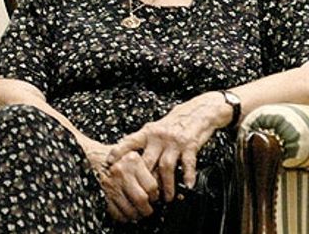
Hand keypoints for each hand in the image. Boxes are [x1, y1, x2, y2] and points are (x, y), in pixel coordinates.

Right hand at [85, 143, 158, 222]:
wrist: (95, 157)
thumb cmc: (120, 158)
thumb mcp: (136, 155)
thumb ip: (149, 167)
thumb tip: (164, 185)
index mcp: (133, 160)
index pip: (151, 185)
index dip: (155, 195)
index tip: (155, 197)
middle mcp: (122, 171)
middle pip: (141, 199)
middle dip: (147, 209)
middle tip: (149, 209)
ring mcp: (111, 184)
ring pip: (129, 209)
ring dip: (136, 215)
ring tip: (139, 212)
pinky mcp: (102, 194)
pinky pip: (116, 212)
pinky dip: (123, 217)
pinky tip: (127, 213)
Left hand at [107, 92, 230, 201]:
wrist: (199, 111)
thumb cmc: (176, 122)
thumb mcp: (157, 128)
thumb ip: (146, 140)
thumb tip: (131, 157)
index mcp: (149, 131)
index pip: (130, 141)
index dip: (119, 151)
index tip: (109, 162)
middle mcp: (159, 136)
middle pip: (146, 161)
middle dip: (143, 180)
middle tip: (143, 196)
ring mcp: (174, 141)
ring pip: (165, 167)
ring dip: (166, 185)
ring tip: (166, 198)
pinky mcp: (189, 145)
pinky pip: (187, 164)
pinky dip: (187, 176)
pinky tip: (187, 186)